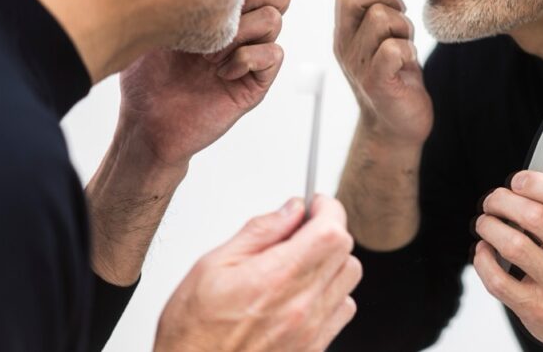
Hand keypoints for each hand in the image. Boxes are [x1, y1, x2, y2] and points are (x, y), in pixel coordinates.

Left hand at [118, 0, 290, 169]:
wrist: (147, 125)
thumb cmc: (145, 79)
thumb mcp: (154, 27)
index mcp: (219, 13)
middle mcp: (240, 31)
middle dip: (248, 1)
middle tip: (217, 20)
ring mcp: (249, 55)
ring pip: (274, 20)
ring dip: (243, 32)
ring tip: (211, 54)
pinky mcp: (256, 82)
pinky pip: (274, 54)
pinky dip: (248, 59)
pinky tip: (220, 73)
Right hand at [155, 196, 361, 351]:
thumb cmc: (194, 330)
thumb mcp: (212, 265)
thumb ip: (259, 231)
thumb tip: (290, 210)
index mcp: (276, 278)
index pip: (331, 230)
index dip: (328, 208)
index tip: (315, 204)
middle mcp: (301, 305)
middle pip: (345, 250)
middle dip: (328, 230)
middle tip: (302, 230)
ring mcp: (311, 329)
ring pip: (348, 278)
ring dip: (331, 261)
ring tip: (301, 263)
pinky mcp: (315, 347)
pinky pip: (343, 309)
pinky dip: (332, 293)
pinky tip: (304, 292)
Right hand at [334, 0, 429, 146]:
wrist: (397, 125)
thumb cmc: (394, 71)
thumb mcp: (384, 26)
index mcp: (345, 27)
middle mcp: (344, 43)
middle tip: (404, 17)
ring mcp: (357, 64)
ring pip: (381, 18)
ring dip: (404, 27)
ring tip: (405, 46)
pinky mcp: (376, 84)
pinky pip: (392, 49)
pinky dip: (407, 51)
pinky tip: (409, 64)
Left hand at [473, 172, 542, 351]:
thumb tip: (529, 183)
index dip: (538, 184)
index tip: (518, 181)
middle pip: (534, 216)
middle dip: (502, 201)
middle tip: (493, 202)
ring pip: (512, 245)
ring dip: (489, 227)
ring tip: (486, 224)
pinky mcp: (536, 308)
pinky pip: (498, 280)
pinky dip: (483, 260)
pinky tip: (485, 252)